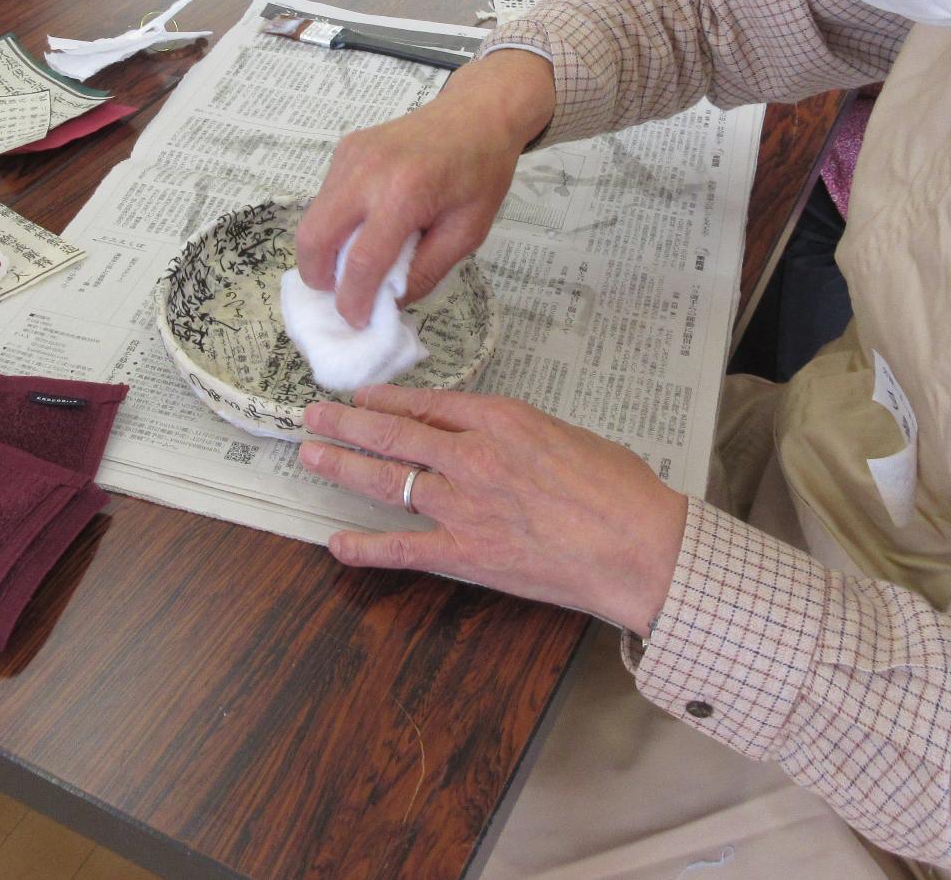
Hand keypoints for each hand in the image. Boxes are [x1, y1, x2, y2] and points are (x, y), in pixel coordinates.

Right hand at [296, 50, 554, 325]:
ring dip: (326, 251)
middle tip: (341, 295)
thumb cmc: (481, 174)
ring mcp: (350, 156)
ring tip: (356, 263)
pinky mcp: (345, 149)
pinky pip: (325, 198)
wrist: (477, 113)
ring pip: (313, 219)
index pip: (361, 262)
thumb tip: (387, 303)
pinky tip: (366, 226)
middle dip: (318, 278)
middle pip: (314, 238)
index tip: (357, 321)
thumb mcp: (468, 233)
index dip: (353, 301)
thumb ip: (425, 271)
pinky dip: (335, 223)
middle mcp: (367, 172)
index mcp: (405, 194)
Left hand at [300, 386, 690, 633]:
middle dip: (346, 423)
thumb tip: (491, 436)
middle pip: (393, 434)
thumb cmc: (620, 489)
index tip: (361, 396)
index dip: (386, 399)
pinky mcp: (466, 555)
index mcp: (501, 420)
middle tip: (314, 415)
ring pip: (385, 481)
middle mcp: (472, 457)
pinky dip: (365, 548)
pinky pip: (402, 550)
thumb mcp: (566, 434)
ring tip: (311, 454)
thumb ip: (519, 433)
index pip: (427, 404)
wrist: (639, 545)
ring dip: (342, 466)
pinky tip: (336, 544)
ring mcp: (463, 507)